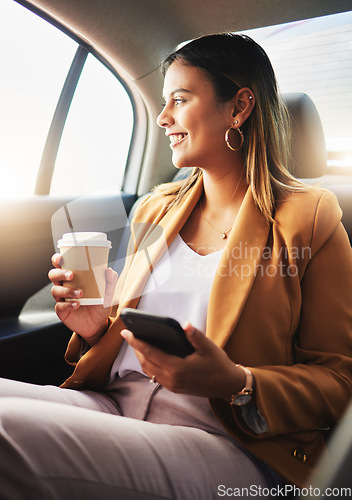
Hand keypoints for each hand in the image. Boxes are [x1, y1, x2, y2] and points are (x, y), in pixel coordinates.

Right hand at [48, 253, 117, 344]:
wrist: (98, 324)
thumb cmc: (100, 304)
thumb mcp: (108, 293)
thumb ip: (110, 281)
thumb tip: (110, 271)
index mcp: (74, 278)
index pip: (61, 265)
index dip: (57, 260)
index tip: (61, 257)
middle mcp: (65, 286)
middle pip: (53, 275)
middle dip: (60, 273)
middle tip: (72, 275)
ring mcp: (62, 298)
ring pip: (55, 290)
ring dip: (67, 290)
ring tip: (80, 293)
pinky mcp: (62, 310)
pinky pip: (60, 305)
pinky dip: (68, 304)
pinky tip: (77, 305)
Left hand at [121, 322, 244, 399]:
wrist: (228, 385)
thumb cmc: (219, 364)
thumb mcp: (209, 347)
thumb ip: (195, 336)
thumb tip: (185, 324)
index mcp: (178, 368)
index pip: (150, 353)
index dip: (136, 342)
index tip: (126, 332)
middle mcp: (172, 379)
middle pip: (145, 362)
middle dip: (135, 348)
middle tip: (129, 333)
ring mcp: (172, 385)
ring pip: (148, 370)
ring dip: (141, 357)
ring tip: (137, 342)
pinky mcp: (174, 388)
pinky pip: (155, 375)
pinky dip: (149, 364)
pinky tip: (150, 354)